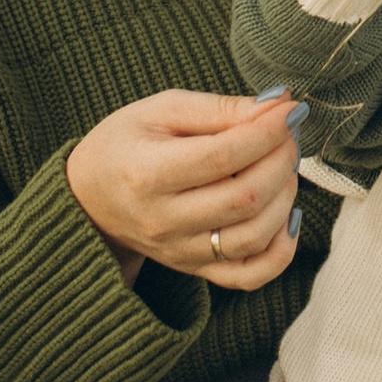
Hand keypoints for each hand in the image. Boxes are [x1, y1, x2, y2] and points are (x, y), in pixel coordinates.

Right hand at [65, 87, 302, 296]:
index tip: (291, 111)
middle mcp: (163, 221)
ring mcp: (180, 252)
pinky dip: (280, 250)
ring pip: (254, 237)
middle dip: (281, 160)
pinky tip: (285, 215)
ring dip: (285, 198)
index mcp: (147, 173)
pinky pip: (250, 276)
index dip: (268, 132)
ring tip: (283, 167)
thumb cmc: (126, 144)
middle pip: (245, 198)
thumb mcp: (161, 109)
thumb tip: (277, 106)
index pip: (223, 156)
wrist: (90, 198)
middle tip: (287, 135)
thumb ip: (219, 108)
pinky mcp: (194, 269)